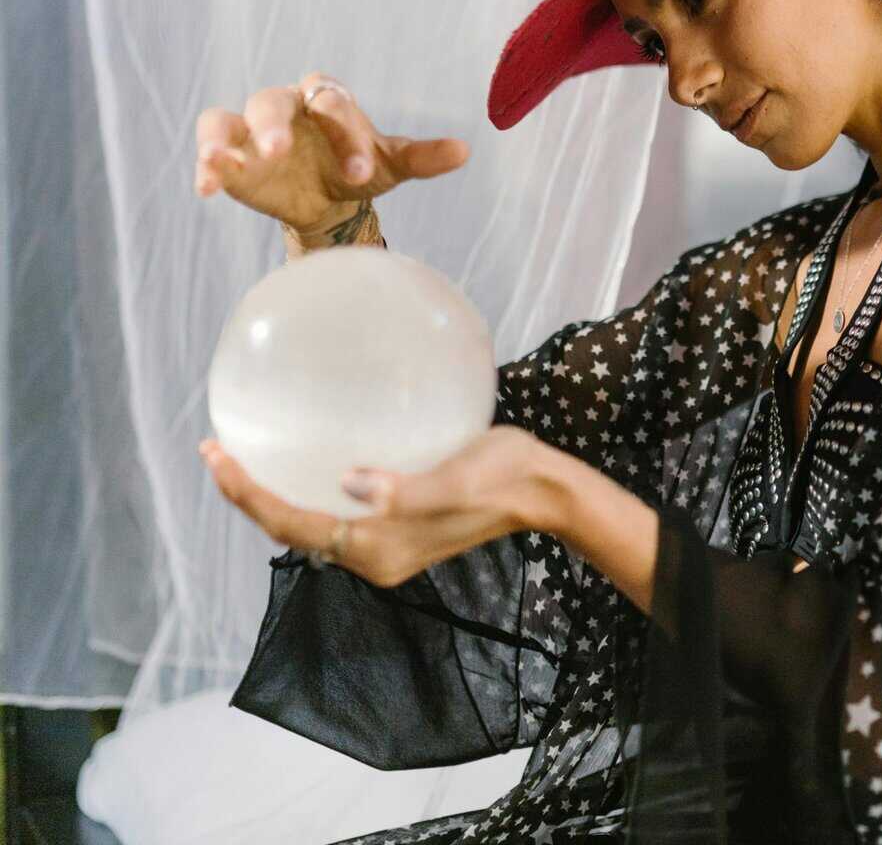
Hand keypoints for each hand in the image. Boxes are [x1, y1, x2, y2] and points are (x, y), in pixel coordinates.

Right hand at [193, 71, 469, 235]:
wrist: (330, 199)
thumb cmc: (360, 168)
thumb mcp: (393, 166)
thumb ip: (423, 157)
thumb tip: (465, 151)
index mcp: (328, 98)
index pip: (332, 102)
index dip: (346, 133)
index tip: (361, 172)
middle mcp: (286, 106)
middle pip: (272, 101)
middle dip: (275, 124)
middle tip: (282, 150)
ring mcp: (251, 129)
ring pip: (226, 119)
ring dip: (222, 139)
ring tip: (222, 161)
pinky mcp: (230, 154)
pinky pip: (210, 148)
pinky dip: (205, 165)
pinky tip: (207, 189)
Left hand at [199, 427, 567, 588]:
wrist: (543, 490)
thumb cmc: (505, 476)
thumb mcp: (456, 478)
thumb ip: (404, 490)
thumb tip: (352, 482)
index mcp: (378, 547)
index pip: (293, 524)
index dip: (249, 493)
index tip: (218, 455)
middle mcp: (373, 555)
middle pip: (290, 528)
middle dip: (248, 494)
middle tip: (215, 449)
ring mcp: (384, 545)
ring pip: (308, 523)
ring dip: (271, 494)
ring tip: (241, 456)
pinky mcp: (396, 528)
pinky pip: (332, 514)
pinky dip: (304, 490)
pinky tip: (301, 463)